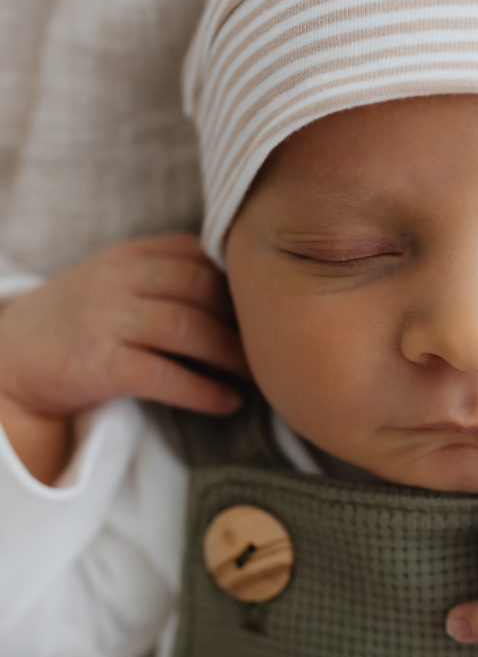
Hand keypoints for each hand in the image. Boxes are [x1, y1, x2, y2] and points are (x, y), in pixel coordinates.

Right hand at [0, 233, 248, 480]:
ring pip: (190, 330)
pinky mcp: (100, 366)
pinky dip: (205, 391)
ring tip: (258, 376)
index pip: (202, 255)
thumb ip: (171, 274)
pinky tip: (228, 403)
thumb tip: (247, 292)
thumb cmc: (80, 321)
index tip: (270, 308)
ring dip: (233, 355)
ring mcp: (108, 320)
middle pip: (203, 290)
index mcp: (132, 253)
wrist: (10, 359)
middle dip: (245, 320)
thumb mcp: (119, 280)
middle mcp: (120, 278)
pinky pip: (166, 376)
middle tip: (274, 346)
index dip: (241, 282)